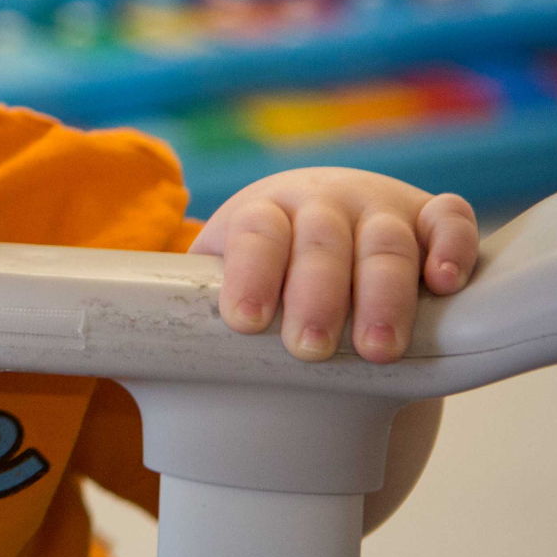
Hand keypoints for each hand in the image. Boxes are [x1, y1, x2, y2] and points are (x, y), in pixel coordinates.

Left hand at [189, 168, 477, 361]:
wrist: (319, 230)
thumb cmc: (264, 276)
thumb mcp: (224, 283)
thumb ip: (185, 312)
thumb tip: (106, 353)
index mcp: (264, 214)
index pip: (257, 234)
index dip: (252, 274)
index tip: (244, 323)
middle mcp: (323, 203)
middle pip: (324, 240)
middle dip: (317, 295)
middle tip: (309, 351)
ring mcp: (380, 207)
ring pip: (386, 239)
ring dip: (384, 292)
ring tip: (377, 351)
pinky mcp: (431, 218)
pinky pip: (450, 218)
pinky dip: (451, 243)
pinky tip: (446, 282)